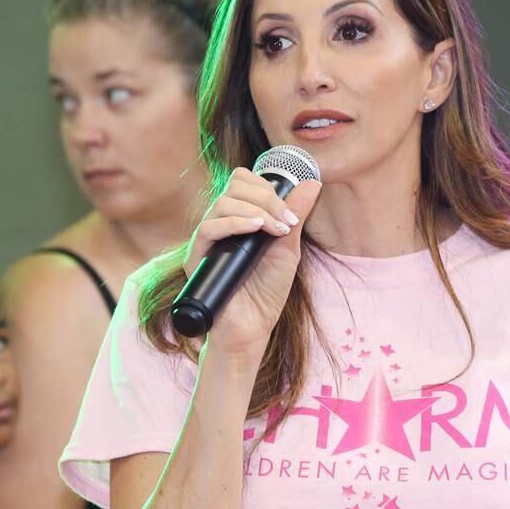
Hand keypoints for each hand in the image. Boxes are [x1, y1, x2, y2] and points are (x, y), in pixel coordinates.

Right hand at [182, 168, 321, 357]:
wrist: (253, 327)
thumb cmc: (268, 291)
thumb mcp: (288, 248)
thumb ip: (296, 215)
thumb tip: (312, 182)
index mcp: (239, 218)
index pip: (243, 181)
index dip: (266, 187)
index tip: (290, 213)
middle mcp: (221, 224)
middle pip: (233, 186)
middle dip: (266, 197)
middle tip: (286, 221)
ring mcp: (208, 240)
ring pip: (221, 203)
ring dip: (255, 209)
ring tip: (275, 229)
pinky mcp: (197, 257)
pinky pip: (208, 228)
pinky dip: (234, 223)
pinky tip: (255, 228)